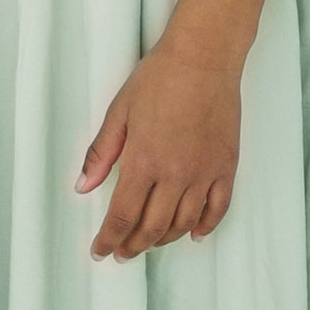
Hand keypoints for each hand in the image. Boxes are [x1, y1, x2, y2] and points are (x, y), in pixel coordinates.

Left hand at [76, 41, 242, 259]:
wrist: (204, 57)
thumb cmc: (159, 78)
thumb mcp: (119, 112)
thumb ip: (101, 154)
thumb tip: (83, 187)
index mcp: (143, 161)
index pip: (122, 216)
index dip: (109, 239)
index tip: (101, 250)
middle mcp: (175, 174)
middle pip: (152, 227)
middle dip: (133, 246)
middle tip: (122, 252)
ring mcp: (204, 172)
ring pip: (184, 223)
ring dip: (164, 239)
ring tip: (150, 242)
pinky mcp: (226, 166)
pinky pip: (217, 208)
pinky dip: (205, 226)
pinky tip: (194, 233)